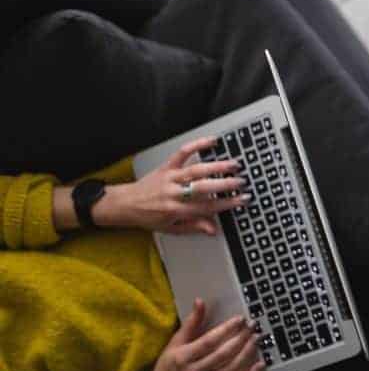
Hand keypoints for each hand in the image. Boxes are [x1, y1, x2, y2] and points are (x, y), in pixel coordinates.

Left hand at [95, 137, 250, 234]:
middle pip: (203, 187)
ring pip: (196, 170)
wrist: (125, 204)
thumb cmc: (148, 217)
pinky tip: (212, 141)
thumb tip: (213, 229)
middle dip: (225, 184)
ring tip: (233, 165)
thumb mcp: (171, 228)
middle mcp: (173, 193)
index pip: (207, 207)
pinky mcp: (166, 166)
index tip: (241, 200)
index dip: (227, 203)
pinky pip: (182, 153)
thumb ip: (193, 227)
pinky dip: (197, 145)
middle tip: (241, 182)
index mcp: (175, 210)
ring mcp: (170, 177)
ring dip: (216, 166)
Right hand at [135, 298, 264, 370]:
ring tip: (256, 339)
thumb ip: (191, 322)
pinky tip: (261, 364)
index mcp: (184, 357)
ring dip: (247, 353)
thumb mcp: (176, 341)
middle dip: (241, 339)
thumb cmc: (169, 365)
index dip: (226, 329)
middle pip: (223, 355)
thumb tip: (200, 302)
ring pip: (232, 369)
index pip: (209, 342)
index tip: (239, 319)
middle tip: (252, 326)